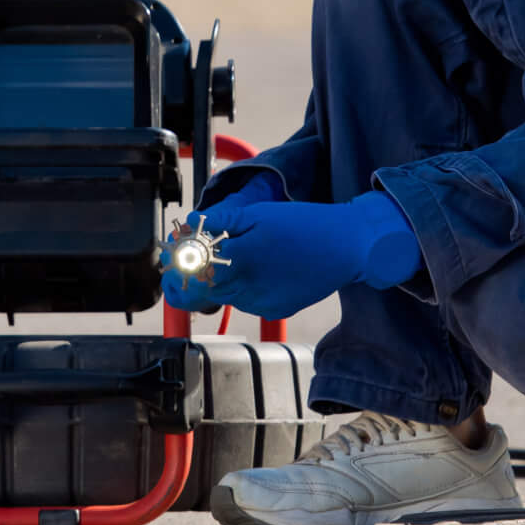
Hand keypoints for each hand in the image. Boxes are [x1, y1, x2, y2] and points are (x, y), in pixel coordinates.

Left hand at [159, 188, 420, 320]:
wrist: (348, 247)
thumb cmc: (304, 225)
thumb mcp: (257, 213)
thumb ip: (219, 222)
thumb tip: (190, 224)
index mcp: (238, 262)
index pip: (189, 277)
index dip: (178, 267)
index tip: (176, 255)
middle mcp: (246, 290)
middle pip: (204, 291)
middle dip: (197, 272)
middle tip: (203, 251)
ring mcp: (261, 305)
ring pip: (226, 295)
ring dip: (224, 278)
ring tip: (242, 253)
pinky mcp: (275, 310)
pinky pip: (248, 301)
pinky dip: (245, 285)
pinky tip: (262, 267)